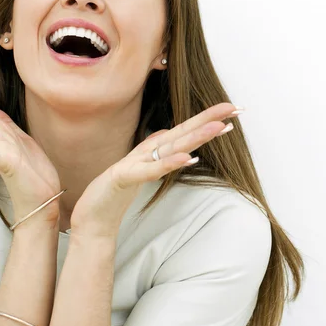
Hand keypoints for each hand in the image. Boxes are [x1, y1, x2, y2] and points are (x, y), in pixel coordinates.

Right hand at [69, 103, 242, 239]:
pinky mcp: (124, 177)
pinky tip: (187, 158)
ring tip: (219, 127)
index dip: (207, 121)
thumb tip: (165, 134)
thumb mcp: (137, 171)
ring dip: (194, 136)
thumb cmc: (113, 194)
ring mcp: (134, 164)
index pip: (183, 133)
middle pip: (181, 134)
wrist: (91, 217)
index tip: (233, 111)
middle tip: (234, 107)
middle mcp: (145, 154)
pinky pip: (150, 171)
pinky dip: (169, 163)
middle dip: (208, 120)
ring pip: (169, 148)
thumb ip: (152, 153)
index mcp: (150, 153)